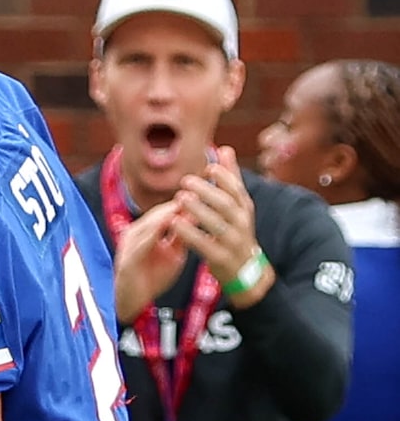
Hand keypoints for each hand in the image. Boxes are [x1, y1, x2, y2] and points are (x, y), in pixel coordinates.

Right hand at [111, 200, 186, 323]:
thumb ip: (182, 238)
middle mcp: (135, 234)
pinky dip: (156, 231)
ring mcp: (129, 245)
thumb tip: (197, 218)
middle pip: (158, 213)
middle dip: (177, 203)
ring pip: (150, 223)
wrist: (133, 302)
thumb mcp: (173, 255)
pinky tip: (169, 223)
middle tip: (197, 192)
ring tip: (185, 203)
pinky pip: (143, 241)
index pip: (166, 212)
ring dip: (167, 213)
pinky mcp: (127, 258)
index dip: (184, 203)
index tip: (204, 193)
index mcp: (146, 232)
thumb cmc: (152, 278)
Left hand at [172, 147, 261, 290]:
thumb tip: (225, 149)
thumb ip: (230, 179)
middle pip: (225, 203)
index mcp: (244, 208)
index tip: (207, 167)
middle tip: (185, 181)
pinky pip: (204, 244)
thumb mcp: (237, 206)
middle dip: (207, 190)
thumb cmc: (235, 233)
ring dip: (198, 209)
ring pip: (216, 223)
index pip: (237, 188)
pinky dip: (190, 233)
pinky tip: (175, 223)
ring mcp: (233, 241)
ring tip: (180, 198)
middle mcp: (242, 222)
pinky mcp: (221, 257)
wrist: (244, 271)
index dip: (224, 176)